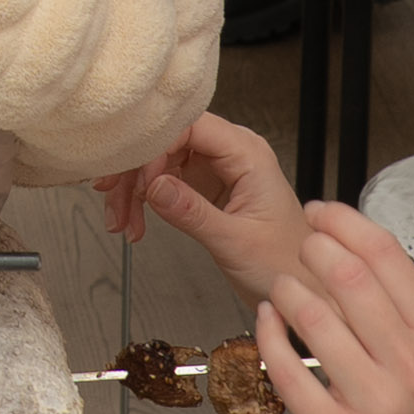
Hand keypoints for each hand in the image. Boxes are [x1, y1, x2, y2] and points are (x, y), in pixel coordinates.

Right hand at [113, 113, 309, 293]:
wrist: (299, 288)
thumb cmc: (286, 263)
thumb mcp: (236, 241)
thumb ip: (193, 212)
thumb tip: (154, 186)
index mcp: (248, 154)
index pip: (190, 126)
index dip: (157, 148)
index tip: (140, 180)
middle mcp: (232, 154)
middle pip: (168, 140)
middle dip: (137, 170)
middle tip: (114, 196)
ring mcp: (217, 170)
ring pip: (160, 161)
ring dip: (135, 189)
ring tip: (122, 219)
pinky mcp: (205, 187)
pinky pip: (164, 182)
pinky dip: (144, 200)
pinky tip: (135, 220)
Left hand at [267, 204, 413, 413]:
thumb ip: (405, 320)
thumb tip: (357, 260)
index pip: (387, 255)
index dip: (344, 221)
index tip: (319, 210)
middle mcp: (409, 365)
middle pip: (346, 276)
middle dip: (310, 248)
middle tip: (295, 245)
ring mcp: (374, 403)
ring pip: (312, 318)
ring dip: (286, 292)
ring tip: (280, 289)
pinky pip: (288, 373)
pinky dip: (268, 339)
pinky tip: (266, 325)